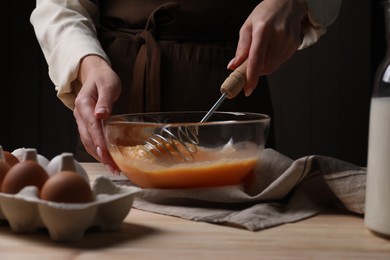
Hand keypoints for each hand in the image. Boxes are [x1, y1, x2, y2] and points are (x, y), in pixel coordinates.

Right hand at [73, 55, 121, 172]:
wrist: (95, 74)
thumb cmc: (104, 78)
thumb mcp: (108, 85)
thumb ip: (105, 100)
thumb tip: (101, 114)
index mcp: (83, 104)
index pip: (92, 126)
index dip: (99, 142)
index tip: (106, 155)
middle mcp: (79, 115)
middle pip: (88, 139)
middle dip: (100, 155)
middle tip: (113, 168)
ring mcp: (82, 121)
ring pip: (88, 142)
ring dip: (99, 156)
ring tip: (113, 168)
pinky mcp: (87, 124)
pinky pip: (91, 140)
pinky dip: (99, 151)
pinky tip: (108, 159)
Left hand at [228, 0, 307, 95]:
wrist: (288, 3)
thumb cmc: (265, 13)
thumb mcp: (248, 26)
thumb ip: (241, 48)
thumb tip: (233, 66)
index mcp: (263, 29)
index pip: (256, 58)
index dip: (251, 77)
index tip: (247, 89)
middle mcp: (278, 34)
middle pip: (266, 66)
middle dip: (256, 71)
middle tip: (250, 67)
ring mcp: (288, 40)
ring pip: (273, 66)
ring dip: (265, 66)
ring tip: (264, 50)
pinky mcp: (295, 44)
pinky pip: (281, 61)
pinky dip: (274, 60)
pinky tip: (273, 47)